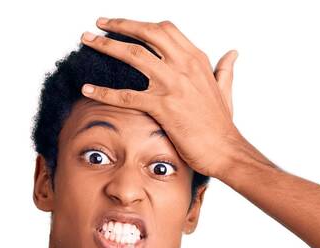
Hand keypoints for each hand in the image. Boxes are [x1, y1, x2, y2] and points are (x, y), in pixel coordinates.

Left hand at [80, 18, 242, 176]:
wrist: (225, 151)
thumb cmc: (222, 126)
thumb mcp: (225, 90)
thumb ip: (225, 70)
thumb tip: (232, 54)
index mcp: (196, 60)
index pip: (165, 30)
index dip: (140, 24)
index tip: (124, 24)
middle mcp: (184, 66)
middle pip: (146, 34)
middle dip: (118, 25)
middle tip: (98, 25)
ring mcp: (173, 85)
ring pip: (133, 56)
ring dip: (106, 46)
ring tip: (87, 41)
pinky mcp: (163, 107)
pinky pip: (126, 95)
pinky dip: (103, 91)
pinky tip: (88, 89)